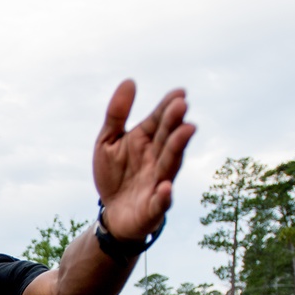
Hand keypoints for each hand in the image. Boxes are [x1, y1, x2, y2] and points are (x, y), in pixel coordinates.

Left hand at [93, 81, 195, 241]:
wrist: (112, 213)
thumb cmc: (114, 174)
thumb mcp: (108, 141)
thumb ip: (117, 113)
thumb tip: (130, 81)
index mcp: (146, 141)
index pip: (159, 121)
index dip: (168, 107)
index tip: (179, 93)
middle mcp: (156, 159)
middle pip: (168, 139)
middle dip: (175, 123)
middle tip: (181, 106)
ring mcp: (158, 182)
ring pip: (170, 164)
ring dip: (178, 148)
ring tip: (186, 130)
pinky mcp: (153, 207)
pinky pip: (160, 202)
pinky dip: (164, 196)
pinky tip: (165, 186)